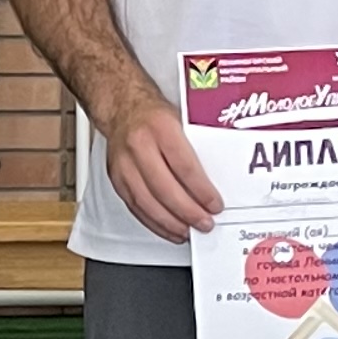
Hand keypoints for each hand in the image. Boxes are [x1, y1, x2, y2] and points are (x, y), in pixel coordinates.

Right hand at [94, 92, 224, 244]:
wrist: (123, 107)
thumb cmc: (155, 116)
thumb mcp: (181, 121)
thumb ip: (198, 148)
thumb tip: (221, 179)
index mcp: (161, 127)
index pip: (184, 166)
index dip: (201, 191)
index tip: (214, 204)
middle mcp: (139, 145)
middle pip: (164, 188)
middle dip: (187, 212)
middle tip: (205, 223)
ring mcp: (124, 163)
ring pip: (147, 201)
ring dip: (170, 222)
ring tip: (188, 231)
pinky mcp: (116, 178)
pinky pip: (134, 206)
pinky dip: (153, 222)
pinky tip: (168, 228)